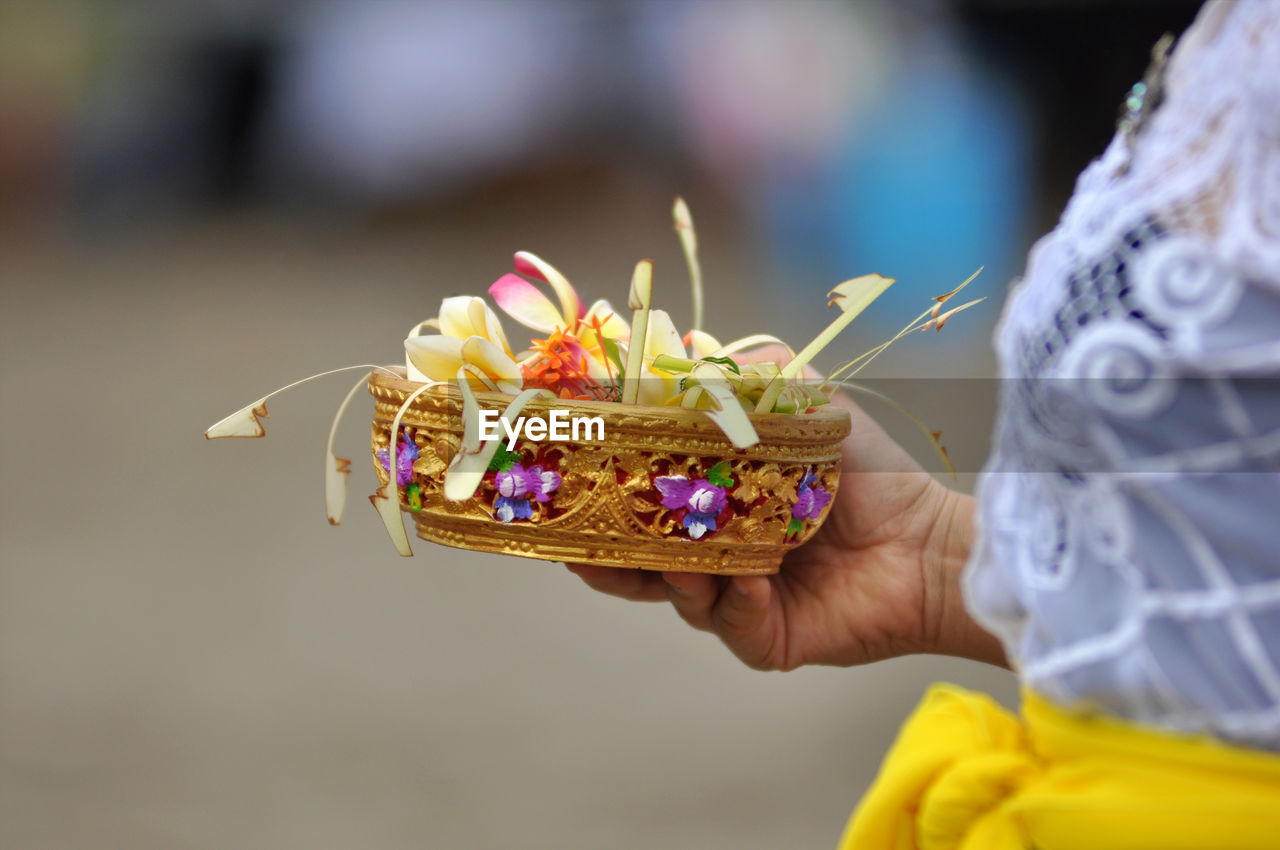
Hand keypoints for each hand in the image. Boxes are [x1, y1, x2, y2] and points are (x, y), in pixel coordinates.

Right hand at [567, 393, 1005, 670]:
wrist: (929, 541)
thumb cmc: (871, 473)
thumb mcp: (810, 404)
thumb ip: (753, 373)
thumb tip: (689, 348)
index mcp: (714, 502)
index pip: (641, 499)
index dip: (603, 490)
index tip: (568, 472)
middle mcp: (714, 554)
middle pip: (637, 558)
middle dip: (602, 549)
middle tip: (577, 535)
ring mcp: (735, 600)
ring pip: (675, 595)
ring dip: (664, 574)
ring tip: (663, 555)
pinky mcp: (764, 638)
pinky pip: (732, 624)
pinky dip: (734, 601)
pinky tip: (747, 579)